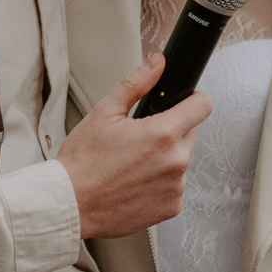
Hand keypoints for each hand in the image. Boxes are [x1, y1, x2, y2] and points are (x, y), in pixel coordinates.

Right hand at [55, 54, 210, 240]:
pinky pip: (175, 186)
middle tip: (140, 139)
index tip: (181, 103)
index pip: (201, 106)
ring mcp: (175, 187)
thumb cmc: (82, 163)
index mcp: (162, 134)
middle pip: (189, 134)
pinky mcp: (172, 207)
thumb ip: (136, 84)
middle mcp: (175, 161)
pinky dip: (160, 184)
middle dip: (170, 131)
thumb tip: (156, 64)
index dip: (191, 99)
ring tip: (133, 164)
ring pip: (181, 161)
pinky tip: (136, 183)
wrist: (70, 204)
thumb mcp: (104, 112)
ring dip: (165, 159)